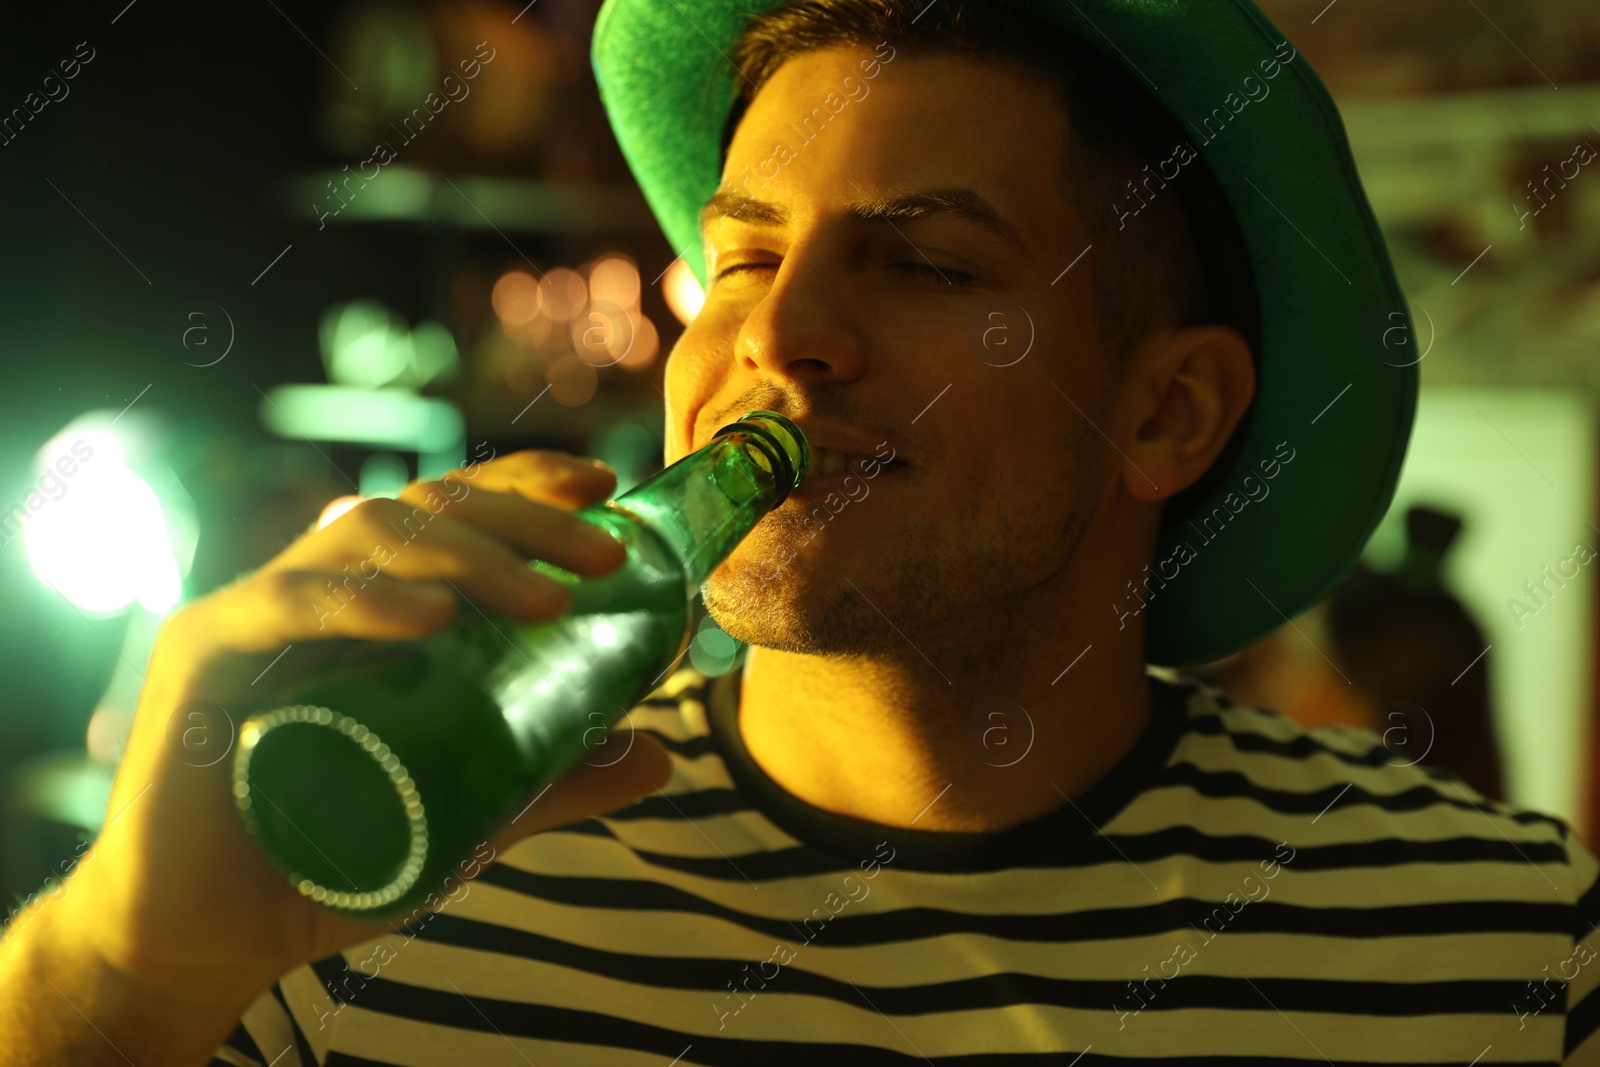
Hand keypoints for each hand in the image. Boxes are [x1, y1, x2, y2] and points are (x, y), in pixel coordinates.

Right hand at [60, 450, 672, 1002]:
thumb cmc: (330, 862)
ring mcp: (255, 612)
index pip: (451, 513)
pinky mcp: (202, 653)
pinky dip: (364, 604)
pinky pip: (284, 605)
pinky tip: (431, 619)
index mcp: (370, 607)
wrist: (208, 938)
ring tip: (547, 603)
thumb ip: (554, 779)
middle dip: (522, 521)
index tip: (607, 490)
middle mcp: (315, 589)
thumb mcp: (468, 814)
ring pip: (366, 537)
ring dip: (468, 557)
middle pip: (422, 510)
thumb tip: (661, 754)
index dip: (527, 487)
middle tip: (604, 558)